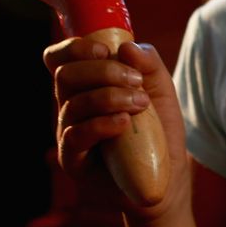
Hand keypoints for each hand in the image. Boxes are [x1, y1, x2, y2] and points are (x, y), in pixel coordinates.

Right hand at [42, 37, 188, 217]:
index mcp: (85, 86)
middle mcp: (71, 107)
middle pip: (65, 75)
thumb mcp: (162, 91)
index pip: (59, 59)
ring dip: (110, 97)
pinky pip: (75, 135)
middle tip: (136, 82)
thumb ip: (148, 63)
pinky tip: (125, 123)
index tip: (107, 51)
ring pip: (72, 103)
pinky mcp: (73, 161)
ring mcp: (69, 134)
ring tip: (141, 105)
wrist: (166, 179)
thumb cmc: (159, 133)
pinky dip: (101, 123)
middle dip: (103, 72)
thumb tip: (126, 47)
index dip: (75, 48)